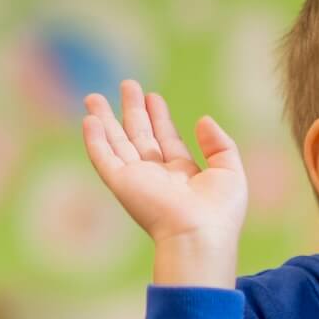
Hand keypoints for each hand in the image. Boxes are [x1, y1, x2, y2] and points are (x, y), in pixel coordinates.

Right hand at [81, 79, 247, 287]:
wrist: (199, 235)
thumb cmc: (220, 211)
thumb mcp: (230, 171)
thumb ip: (219, 143)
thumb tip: (203, 120)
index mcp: (183, 174)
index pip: (166, 140)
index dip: (159, 117)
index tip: (153, 96)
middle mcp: (157, 176)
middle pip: (140, 137)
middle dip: (133, 110)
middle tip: (128, 84)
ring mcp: (137, 180)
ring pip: (116, 143)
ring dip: (105, 120)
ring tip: (95, 96)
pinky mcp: (121, 184)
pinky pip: (103, 158)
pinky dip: (94, 140)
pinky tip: (89, 120)